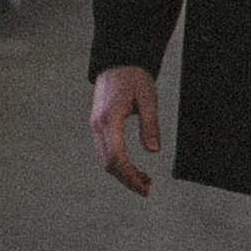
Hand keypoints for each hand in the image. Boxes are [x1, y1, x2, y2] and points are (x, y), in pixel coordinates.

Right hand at [91, 66, 160, 197]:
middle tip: (147, 189)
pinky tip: (134, 168)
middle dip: (127, 179)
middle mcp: (98, 126)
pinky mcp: (99, 126)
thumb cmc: (135, 77)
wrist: (118, 61)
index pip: (116, 157)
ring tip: (146, 181)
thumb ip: (150, 124)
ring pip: (106, 159)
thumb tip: (154, 151)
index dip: (130, 175)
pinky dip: (119, 163)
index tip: (145, 187)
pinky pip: (107, 151)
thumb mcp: (148, 98)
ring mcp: (96, 126)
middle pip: (108, 163)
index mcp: (108, 120)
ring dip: (123, 173)